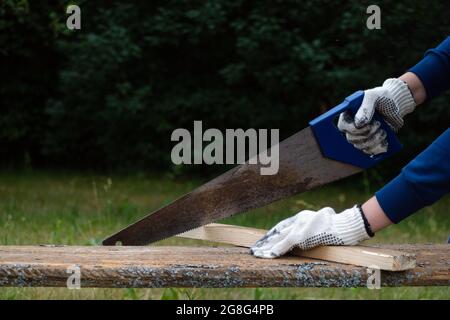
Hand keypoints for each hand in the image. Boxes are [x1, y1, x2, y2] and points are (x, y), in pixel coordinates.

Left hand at [250, 206, 371, 258]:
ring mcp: (299, 227)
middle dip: (266, 240)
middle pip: (278, 231)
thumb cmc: (337, 225)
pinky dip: (277, 249)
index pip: (282, 226)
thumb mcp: (321, 223)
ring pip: (279, 237)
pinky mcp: (302, 235)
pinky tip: (269, 254)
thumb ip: (310, 228)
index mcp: (302, 217)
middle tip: (255, 248)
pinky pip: (286, 243)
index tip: (263, 241)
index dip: (272, 235)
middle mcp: (298, 220)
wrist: (346, 225)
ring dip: (267, 247)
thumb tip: (306, 236)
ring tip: (257, 253)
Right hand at [338, 78, 415, 154]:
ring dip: (374, 140)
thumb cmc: (382, 97)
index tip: (366, 124)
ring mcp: (361, 136)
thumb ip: (365, 107)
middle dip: (367, 134)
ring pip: (360, 146)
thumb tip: (358, 124)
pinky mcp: (370, 142)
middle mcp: (352, 126)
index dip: (353, 129)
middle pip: (351, 139)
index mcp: (348, 115)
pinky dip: (378, 148)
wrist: (396, 105)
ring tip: (383, 131)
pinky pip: (369, 151)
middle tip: (379, 124)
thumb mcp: (373, 96)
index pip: (342, 126)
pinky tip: (385, 141)